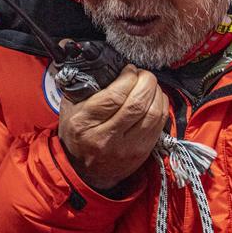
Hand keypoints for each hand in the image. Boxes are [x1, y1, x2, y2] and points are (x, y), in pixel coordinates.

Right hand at [58, 64, 168, 191]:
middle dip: (146, 82)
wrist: (84, 170)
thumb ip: (83, 85)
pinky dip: (162, 105)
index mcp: (84, 123)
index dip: (127, 78)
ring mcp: (126, 148)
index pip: (114, 96)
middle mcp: (106, 138)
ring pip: (153, 114)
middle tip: (143, 74)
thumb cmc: (78, 133)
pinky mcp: (142, 153)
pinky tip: (155, 98)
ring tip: (149, 84)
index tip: (129, 70)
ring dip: (156, 92)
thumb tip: (102, 62)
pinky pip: (160, 124)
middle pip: (137, 104)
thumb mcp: (70, 108)